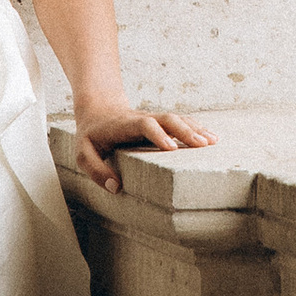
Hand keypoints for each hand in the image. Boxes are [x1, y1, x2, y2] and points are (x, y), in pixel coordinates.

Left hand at [72, 101, 211, 188]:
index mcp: (124, 125)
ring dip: (195, 128)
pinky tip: (211, 137)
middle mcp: (142, 119)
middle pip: (167, 119)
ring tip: (213, 141)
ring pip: (177, 118)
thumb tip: (115, 187)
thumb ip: (96, 170)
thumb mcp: (83, 154)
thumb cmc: (91, 135)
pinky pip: (181, 122)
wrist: (98, 108)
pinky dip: (197, 127)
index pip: (144, 124)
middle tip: (202, 145)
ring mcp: (153, 118)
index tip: (171, 149)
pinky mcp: (160, 122)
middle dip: (185, 131)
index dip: (158, 134)